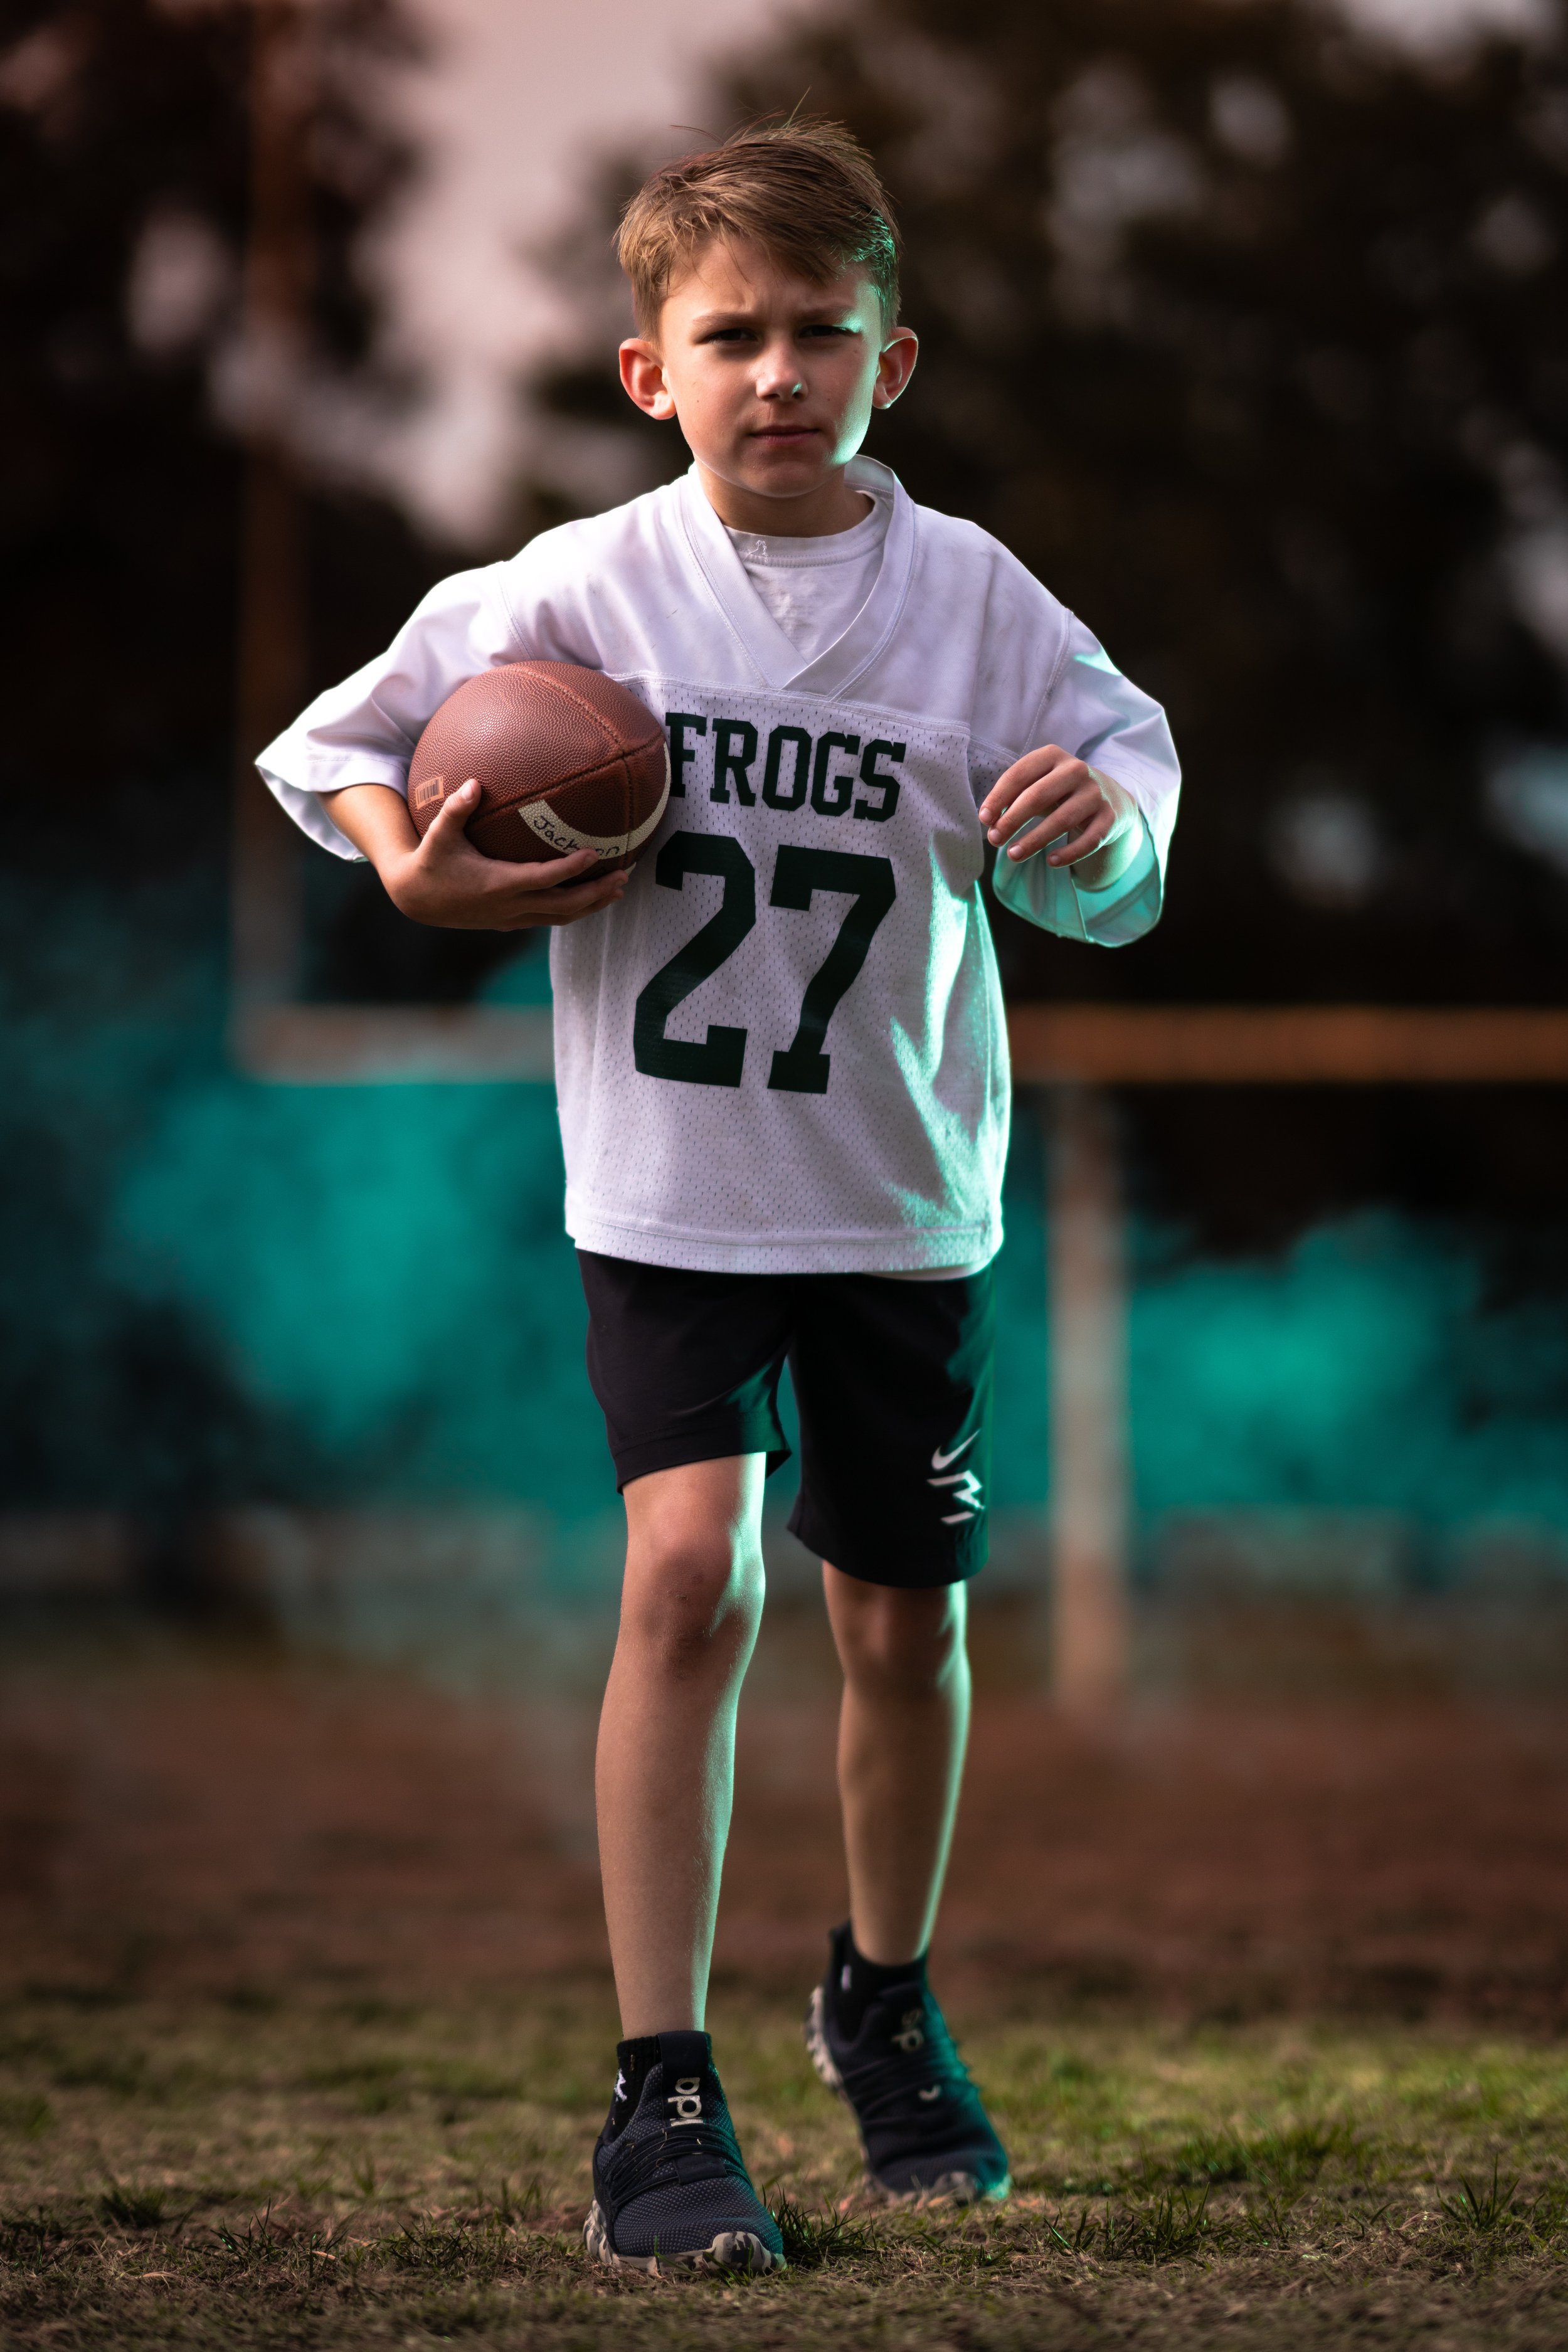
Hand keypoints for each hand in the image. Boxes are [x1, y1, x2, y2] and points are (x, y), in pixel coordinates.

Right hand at [325, 778, 630, 930]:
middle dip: (596, 893)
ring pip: (561, 918)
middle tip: (624, 877)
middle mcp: (510, 907)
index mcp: (499, 885)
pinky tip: (589, 898)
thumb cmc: (430, 861)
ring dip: (591, 906)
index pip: (545, 878)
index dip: (572, 868)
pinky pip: (549, 920)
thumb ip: (457, 808)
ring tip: (618, 891)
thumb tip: (475, 782)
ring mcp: (512, 919)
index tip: (596, 854)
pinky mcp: (510, 924)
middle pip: (564, 906)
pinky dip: (572, 911)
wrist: (416, 900)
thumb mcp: (439, 835)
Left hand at [979, 746, 1137, 888]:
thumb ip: (1014, 799)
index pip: (1019, 774)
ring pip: (1062, 820)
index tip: (984, 819)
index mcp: (1052, 756)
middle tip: (994, 840)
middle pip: (1038, 796)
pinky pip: (1089, 840)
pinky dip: (1069, 853)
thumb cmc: (1060, 793)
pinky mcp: (1110, 817)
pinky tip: (1051, 862)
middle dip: (1012, 820)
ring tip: (1012, 855)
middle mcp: (1076, 770)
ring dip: (1034, 840)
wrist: (1111, 798)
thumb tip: (990, 823)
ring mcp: (1095, 793)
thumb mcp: (1038, 785)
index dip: (998, 798)